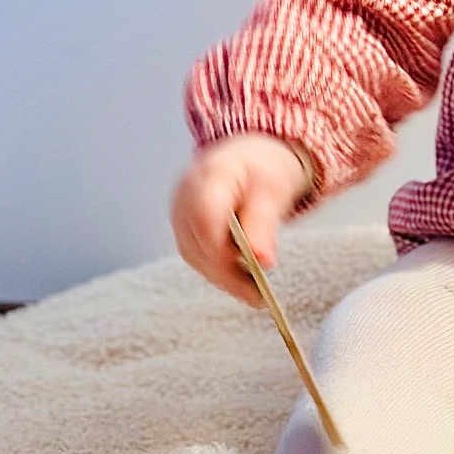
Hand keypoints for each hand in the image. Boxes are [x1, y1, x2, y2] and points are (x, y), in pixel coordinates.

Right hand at [170, 133, 313, 308]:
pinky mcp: (183, 226)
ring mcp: (179, 210)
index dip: (224, 251)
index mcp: (210, 174)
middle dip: (227, 273)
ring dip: (223, 277)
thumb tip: (263, 262)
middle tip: (258, 297)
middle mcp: (185, 193)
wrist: (250, 156)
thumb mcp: (274, 190)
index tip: (253, 275)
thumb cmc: (264, 168)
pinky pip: (196, 254)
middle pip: (197, 242)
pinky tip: (241, 282)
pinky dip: (218, 270)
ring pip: (194, 254)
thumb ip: (264, 224)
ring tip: (254, 295)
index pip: (205, 217)